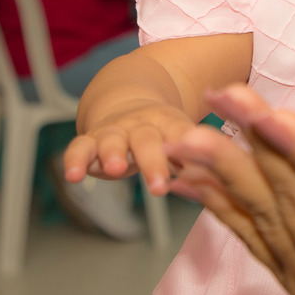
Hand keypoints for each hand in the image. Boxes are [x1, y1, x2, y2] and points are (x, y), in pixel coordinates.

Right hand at [64, 99, 195, 194]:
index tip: (197, 168)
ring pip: (112, 141)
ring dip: (113, 154)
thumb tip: (221, 180)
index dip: (188, 149)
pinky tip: (73, 176)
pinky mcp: (90, 140)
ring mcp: (114, 130)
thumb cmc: (163, 134)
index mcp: (170, 122)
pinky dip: (74, 161)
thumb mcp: (181, 139)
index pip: (181, 134)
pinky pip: (79, 148)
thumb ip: (196, 158)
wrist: (130, 107)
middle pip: (147, 140)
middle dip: (153, 162)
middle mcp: (141, 124)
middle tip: (159, 187)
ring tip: (115, 170)